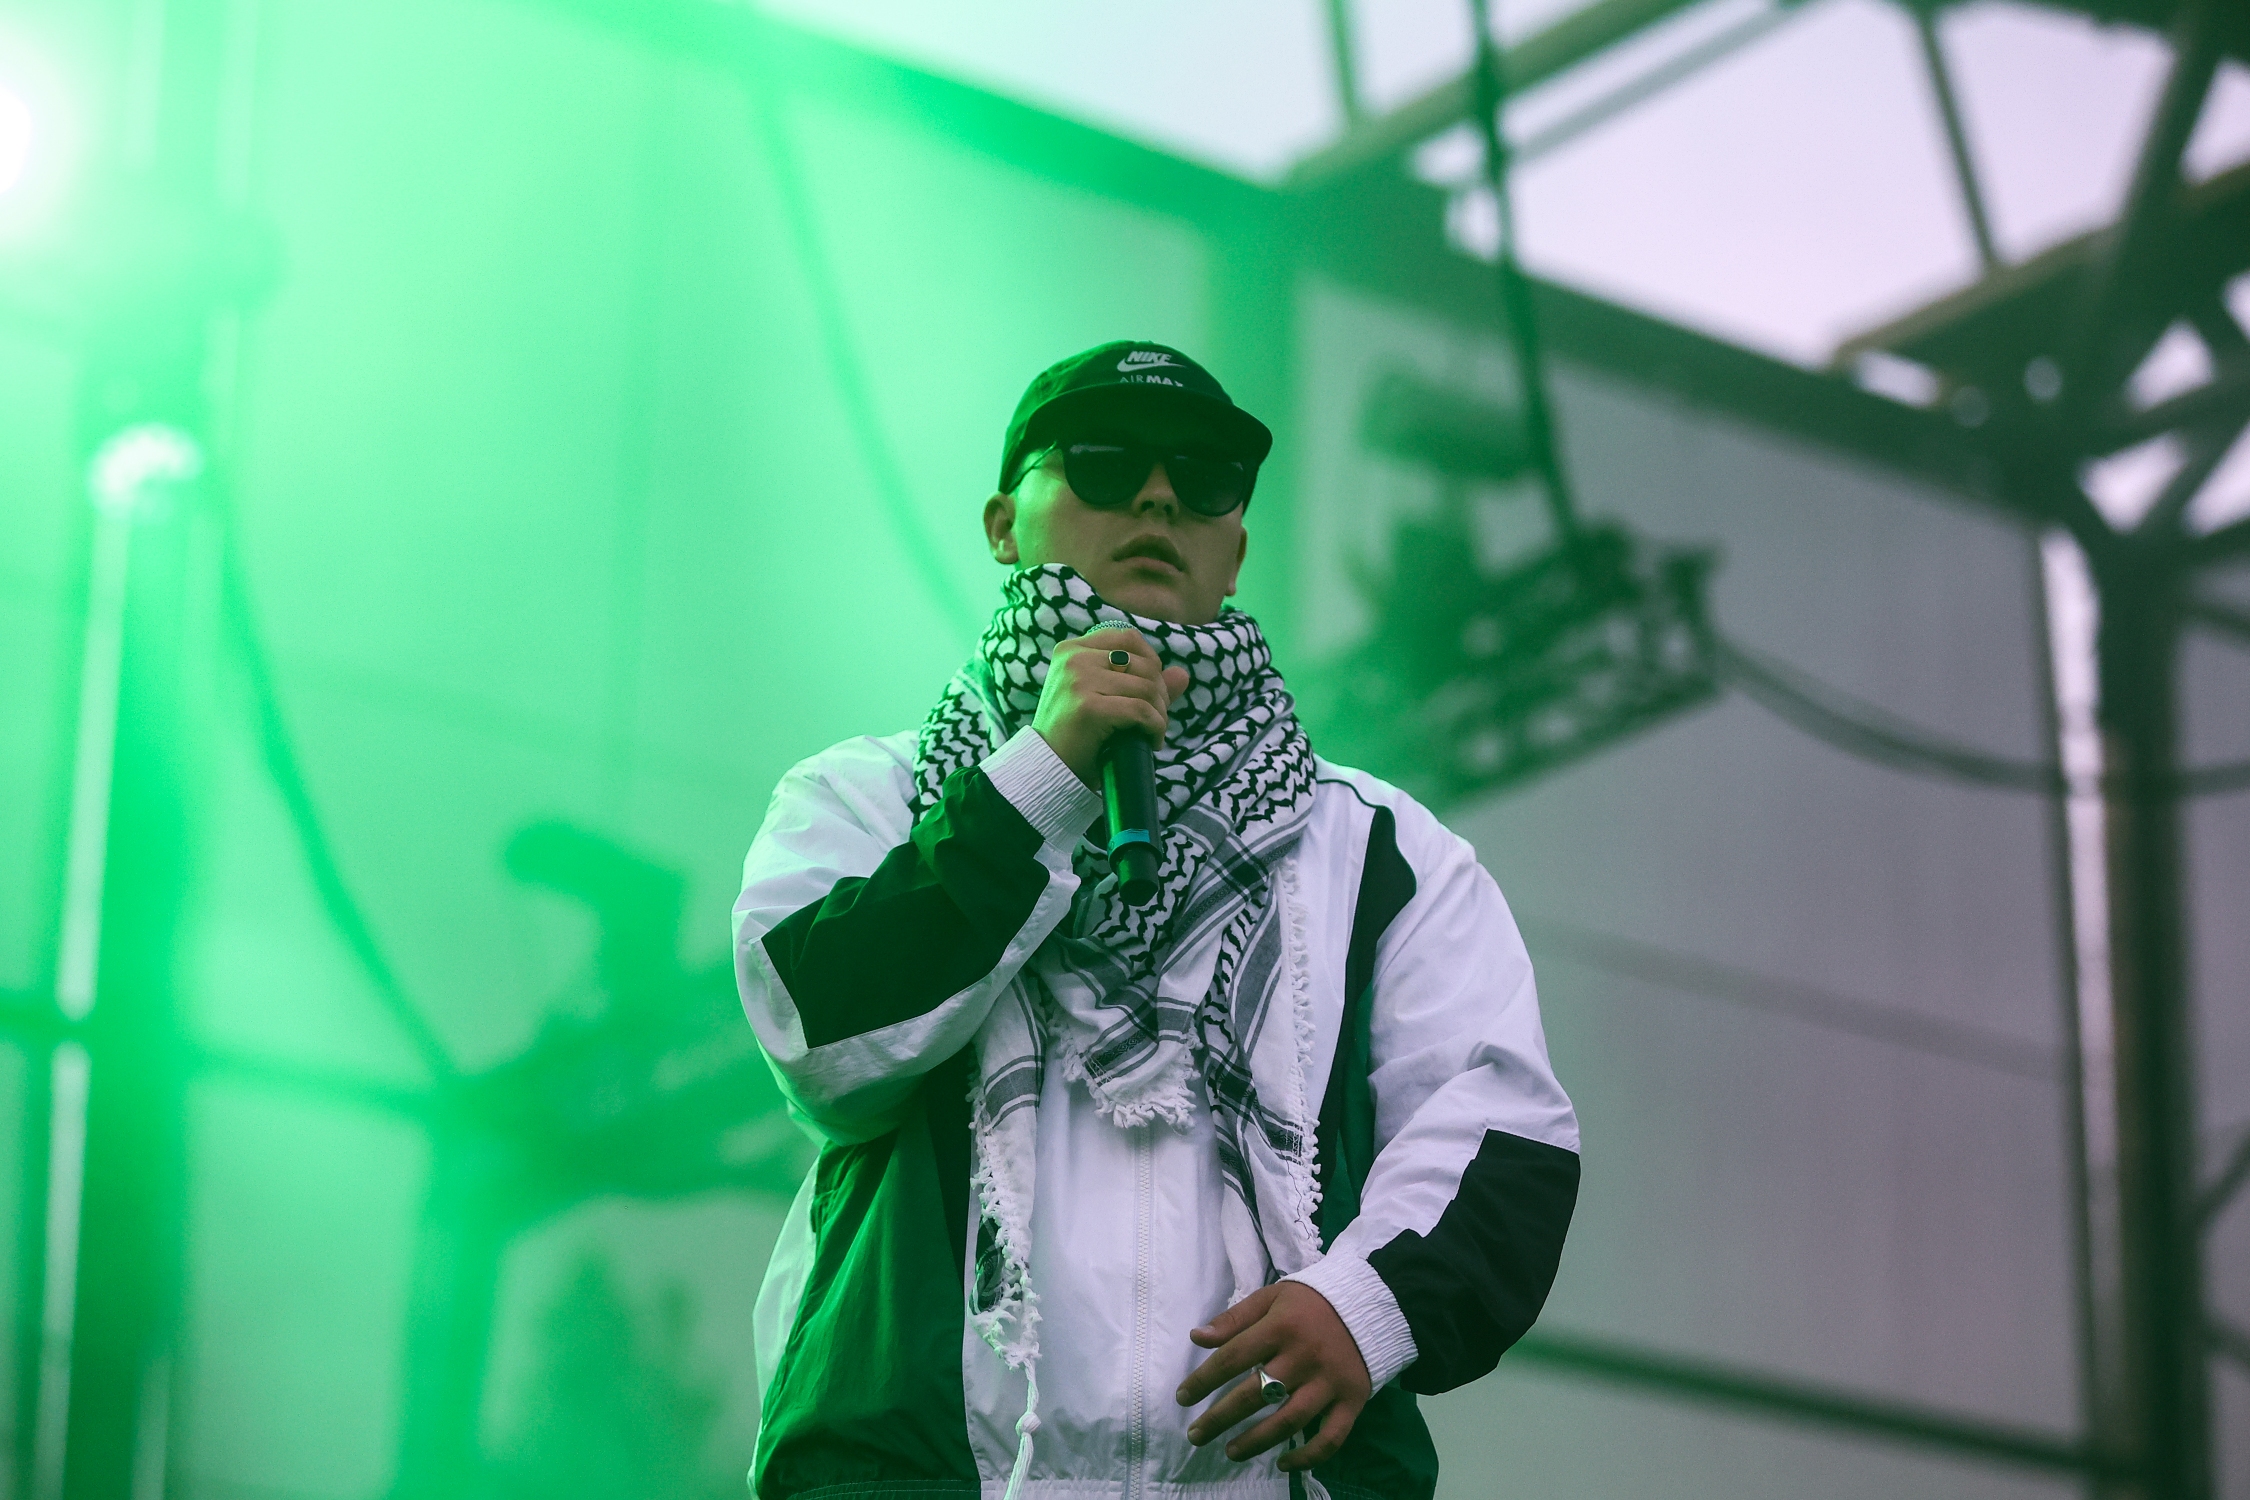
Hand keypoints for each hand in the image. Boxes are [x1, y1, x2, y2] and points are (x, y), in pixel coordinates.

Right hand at [1031, 630, 1191, 788]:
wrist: (1047, 767)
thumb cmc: (1075, 734)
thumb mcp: (1105, 700)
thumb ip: (1142, 683)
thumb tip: (1183, 674)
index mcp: (1072, 649)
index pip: (1128, 638)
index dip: (1151, 663)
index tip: (1150, 693)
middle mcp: (1074, 658)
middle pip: (1143, 664)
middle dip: (1160, 695)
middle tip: (1154, 720)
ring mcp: (1079, 680)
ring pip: (1146, 688)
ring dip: (1160, 715)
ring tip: (1152, 733)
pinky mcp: (1088, 707)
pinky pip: (1141, 711)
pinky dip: (1156, 728)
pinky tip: (1152, 742)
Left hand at [1176, 1282, 1371, 1471]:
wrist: (1372, 1303)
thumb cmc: (1313, 1301)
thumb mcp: (1272, 1297)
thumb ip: (1235, 1318)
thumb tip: (1197, 1338)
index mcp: (1281, 1326)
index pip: (1233, 1358)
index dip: (1203, 1380)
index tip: (1182, 1398)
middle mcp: (1304, 1357)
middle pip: (1255, 1394)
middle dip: (1220, 1418)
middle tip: (1195, 1435)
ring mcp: (1329, 1382)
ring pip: (1289, 1421)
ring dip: (1256, 1442)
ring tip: (1230, 1452)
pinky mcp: (1352, 1401)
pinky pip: (1331, 1437)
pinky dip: (1308, 1456)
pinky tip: (1283, 1464)